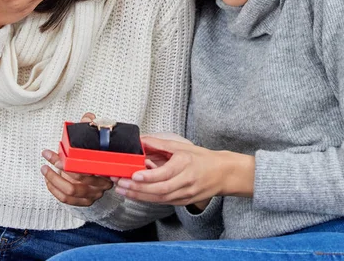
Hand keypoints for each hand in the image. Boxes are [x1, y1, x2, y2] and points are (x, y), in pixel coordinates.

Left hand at [41, 112, 112, 206]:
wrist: (103, 167)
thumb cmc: (96, 152)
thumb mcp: (95, 138)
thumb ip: (91, 127)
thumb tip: (88, 118)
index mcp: (107, 168)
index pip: (89, 168)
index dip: (73, 162)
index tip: (61, 154)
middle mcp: (102, 183)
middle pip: (79, 181)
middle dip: (60, 170)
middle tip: (50, 160)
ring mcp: (94, 194)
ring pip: (70, 192)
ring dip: (54, 180)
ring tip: (45, 169)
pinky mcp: (85, 200)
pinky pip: (67, 200)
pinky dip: (55, 190)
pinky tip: (49, 180)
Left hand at [114, 137, 254, 207]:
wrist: (222, 174)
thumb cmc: (202, 158)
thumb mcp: (182, 146)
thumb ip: (160, 144)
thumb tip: (141, 140)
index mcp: (186, 165)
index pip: (165, 174)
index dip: (149, 176)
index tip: (134, 175)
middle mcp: (186, 182)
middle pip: (159, 190)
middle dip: (138, 188)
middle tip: (121, 183)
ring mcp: (185, 194)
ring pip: (159, 199)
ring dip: (139, 195)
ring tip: (123, 190)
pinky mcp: (183, 202)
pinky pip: (163, 202)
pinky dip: (148, 199)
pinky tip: (135, 195)